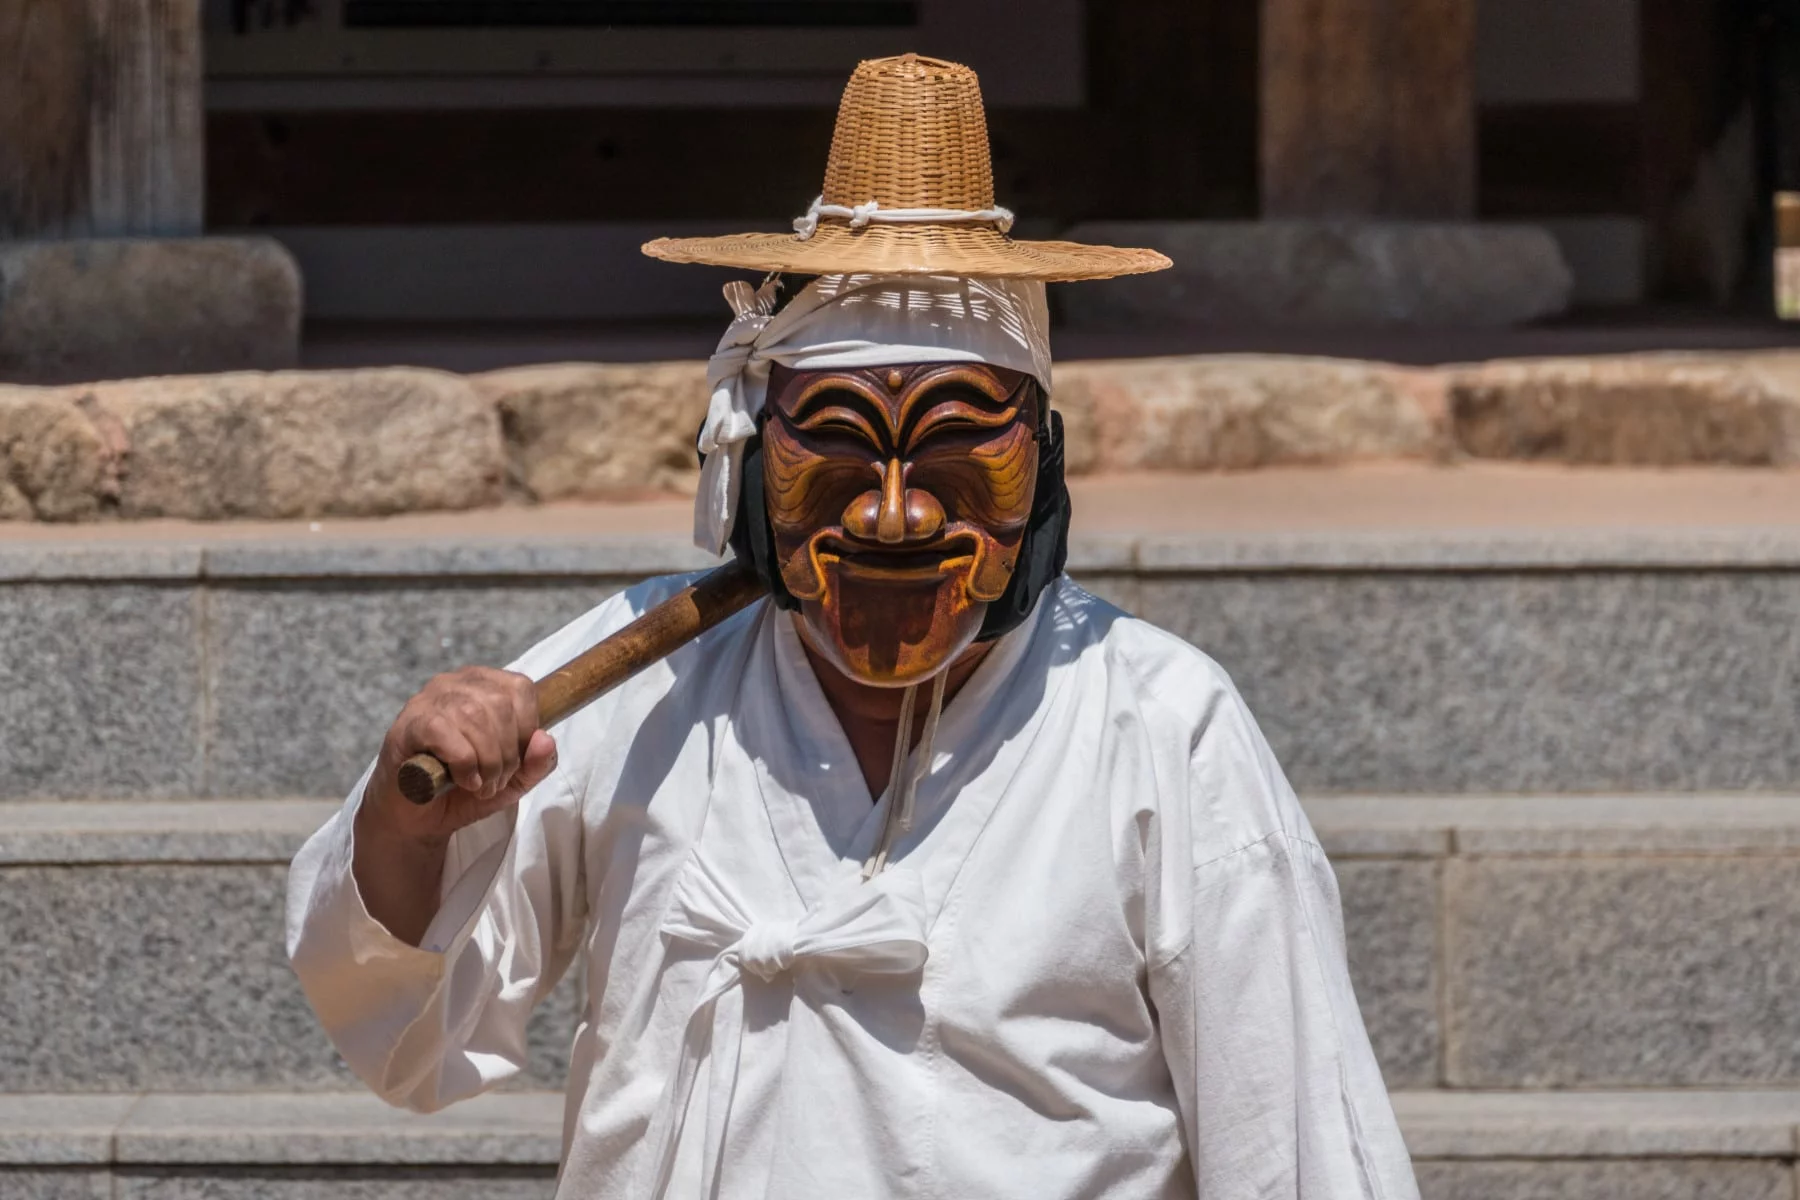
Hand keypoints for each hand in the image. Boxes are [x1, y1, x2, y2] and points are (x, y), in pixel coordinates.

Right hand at [360, 667, 557, 846]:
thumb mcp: (514, 780)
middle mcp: (456, 683)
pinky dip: (463, 763)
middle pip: (500, 705)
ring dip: (487, 763)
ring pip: (475, 717)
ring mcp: (428, 699)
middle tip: (496, 782)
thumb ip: (537, 762)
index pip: (521, 688)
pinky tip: (461, 780)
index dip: (527, 728)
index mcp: (485, 685)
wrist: (416, 817)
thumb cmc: (464, 789)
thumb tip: (545, 739)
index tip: (516, 761)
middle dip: (507, 754)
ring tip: (480, 785)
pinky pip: (445, 733)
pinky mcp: (408, 723)